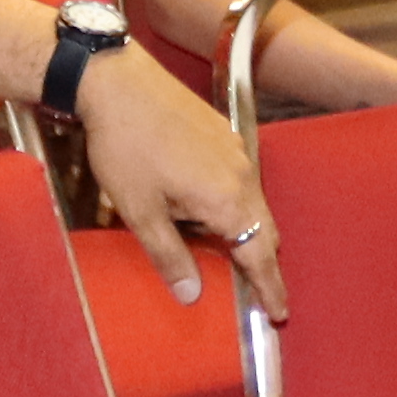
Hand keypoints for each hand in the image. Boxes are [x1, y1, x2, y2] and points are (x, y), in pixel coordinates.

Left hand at [71, 47, 285, 316]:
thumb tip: (190, 295)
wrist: (119, 84)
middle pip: (264, 231)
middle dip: (263, 263)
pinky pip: (241, 180)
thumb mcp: (140, 212)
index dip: (269, 288)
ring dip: (246, 231)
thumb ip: (169, 256)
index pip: (259, 256)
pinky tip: (207, 207)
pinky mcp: (223, 134)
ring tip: (227, 251)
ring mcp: (235, 152)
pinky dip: (234, 203)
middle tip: (259, 291)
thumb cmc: (125, 147)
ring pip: (253, 204)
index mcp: (226, 201)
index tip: (278, 312)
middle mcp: (242, 176)